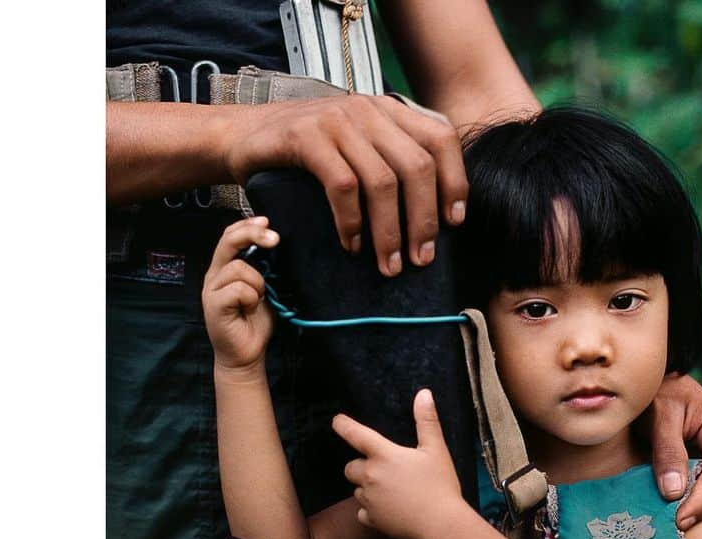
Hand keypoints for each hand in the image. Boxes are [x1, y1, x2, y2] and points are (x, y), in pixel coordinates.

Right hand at [202, 217, 279, 371]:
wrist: (246, 355)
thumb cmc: (254, 324)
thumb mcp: (264, 291)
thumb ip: (264, 271)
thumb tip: (274, 248)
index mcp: (225, 268)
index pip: (230, 235)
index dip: (248, 225)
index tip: (267, 222)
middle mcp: (215, 275)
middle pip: (228, 240)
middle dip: (253, 234)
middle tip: (274, 239)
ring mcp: (211, 289)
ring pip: (239, 268)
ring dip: (257, 284)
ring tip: (257, 301)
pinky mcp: (213, 304)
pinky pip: (238, 289)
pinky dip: (251, 298)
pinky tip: (249, 309)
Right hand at [222, 95, 468, 276]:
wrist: (246, 137)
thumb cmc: (310, 156)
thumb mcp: (359, 150)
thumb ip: (393, 163)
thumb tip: (438, 214)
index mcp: (389, 111)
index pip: (441, 138)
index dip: (454, 181)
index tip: (454, 223)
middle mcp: (368, 109)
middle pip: (417, 165)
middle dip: (424, 220)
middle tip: (421, 260)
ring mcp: (337, 120)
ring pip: (382, 180)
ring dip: (390, 232)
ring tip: (389, 265)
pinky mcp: (306, 137)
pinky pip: (343, 186)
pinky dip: (351, 222)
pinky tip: (351, 246)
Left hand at [333, 389, 463, 538]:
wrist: (440, 524)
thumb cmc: (440, 485)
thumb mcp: (436, 449)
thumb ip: (427, 421)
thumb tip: (423, 394)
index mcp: (384, 456)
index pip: (356, 435)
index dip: (343, 425)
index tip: (337, 421)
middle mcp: (371, 477)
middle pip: (350, 467)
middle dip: (359, 466)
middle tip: (380, 468)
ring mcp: (370, 500)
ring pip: (357, 490)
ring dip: (366, 487)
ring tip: (390, 490)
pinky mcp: (373, 520)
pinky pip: (363, 512)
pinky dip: (371, 510)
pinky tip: (388, 509)